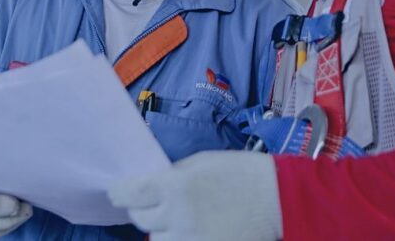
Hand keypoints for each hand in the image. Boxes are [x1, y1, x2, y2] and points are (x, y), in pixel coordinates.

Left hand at [108, 151, 282, 240]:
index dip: (119, 193)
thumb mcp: (200, 162)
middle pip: (139, 219)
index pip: (128, 194)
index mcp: (174, 186)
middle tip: (152, 204)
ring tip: (176, 220)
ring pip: (156, 240)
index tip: (118, 192)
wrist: (276, 198)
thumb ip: (171, 176)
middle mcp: (177, 215)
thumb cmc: (239, 172)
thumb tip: (149, 186)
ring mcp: (190, 238)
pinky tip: (187, 231)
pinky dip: (177, 240)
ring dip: (160, 230)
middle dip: (141, 210)